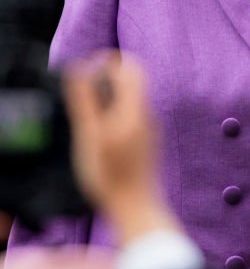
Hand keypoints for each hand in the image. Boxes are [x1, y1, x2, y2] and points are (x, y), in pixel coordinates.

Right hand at [64, 55, 179, 243]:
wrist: (137, 208)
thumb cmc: (110, 175)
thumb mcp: (90, 136)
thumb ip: (86, 101)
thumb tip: (80, 68)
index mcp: (136, 108)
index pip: (131, 66)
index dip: (109, 61)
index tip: (87, 70)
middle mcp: (148, 113)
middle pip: (132, 80)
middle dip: (107, 79)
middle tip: (83, 94)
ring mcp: (150, 127)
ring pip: (131, 98)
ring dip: (110, 98)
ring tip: (89, 118)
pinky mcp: (147, 140)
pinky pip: (132, 115)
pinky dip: (115, 114)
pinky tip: (101, 136)